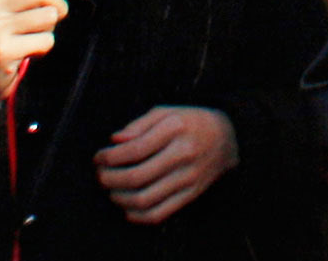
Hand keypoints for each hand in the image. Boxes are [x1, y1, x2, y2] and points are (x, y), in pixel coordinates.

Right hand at [0, 0, 75, 100]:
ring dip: (49, 30)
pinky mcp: (2, 50)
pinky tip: (26, 53)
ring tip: (31, 37)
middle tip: (48, 22)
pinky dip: (44, 48)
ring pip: (49, 16)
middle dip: (58, 8)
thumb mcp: (9, 3)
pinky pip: (46, 41)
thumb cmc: (3, 33)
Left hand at [93, 105, 237, 223]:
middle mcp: (183, 154)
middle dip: (109, 179)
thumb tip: (114, 140)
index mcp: (175, 129)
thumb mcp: (167, 112)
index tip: (99, 157)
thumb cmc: (191, 122)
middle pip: (136, 177)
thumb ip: (139, 125)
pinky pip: (159, 213)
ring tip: (112, 190)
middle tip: (101, 175)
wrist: (229, 137)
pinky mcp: (190, 194)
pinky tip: (128, 207)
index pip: (134, 149)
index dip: (109, 157)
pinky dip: (137, 215)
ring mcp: (188, 177)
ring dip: (120, 198)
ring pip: (144, 199)